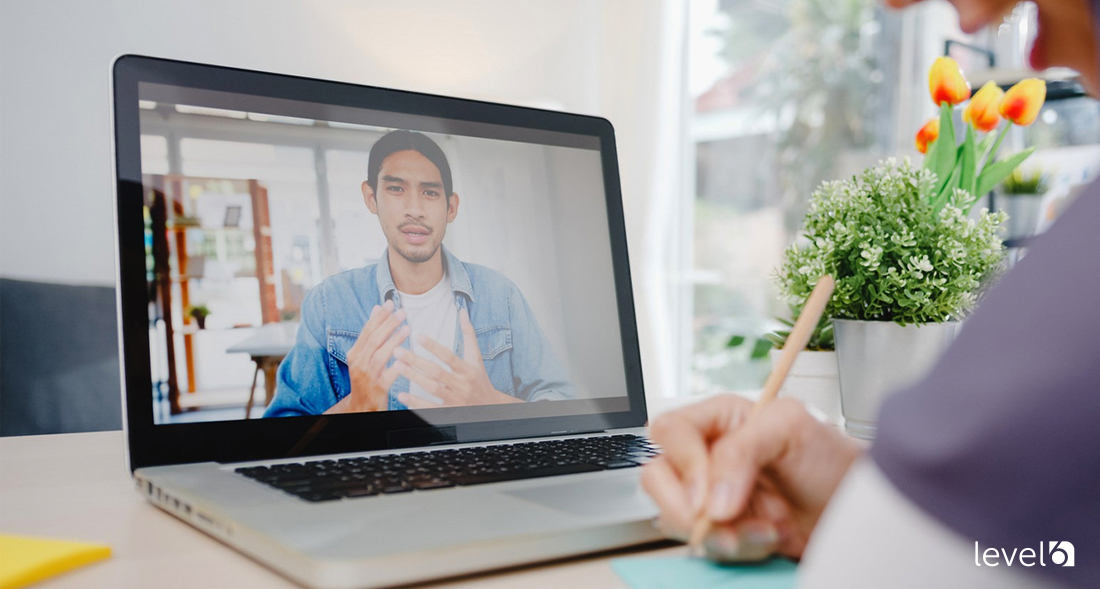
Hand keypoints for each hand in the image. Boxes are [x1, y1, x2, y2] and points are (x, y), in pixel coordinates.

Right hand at [325, 300, 408, 413]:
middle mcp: (358, 364)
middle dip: (388, 324)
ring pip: (380, 356)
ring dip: (394, 341)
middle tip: (402, 312)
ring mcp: (367, 377)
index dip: (379, 316)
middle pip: (374, 340)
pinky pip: (388, 377)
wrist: (360, 407)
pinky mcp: (378, 390)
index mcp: (354, 354)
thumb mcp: (363, 356)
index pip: (367, 331)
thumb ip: (370, 334)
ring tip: (407, 328)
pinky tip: (405, 359)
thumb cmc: (366, 377)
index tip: (390, 302)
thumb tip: (377, 308)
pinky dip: (396, 368)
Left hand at [394, 308, 521, 407]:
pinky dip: (416, 402)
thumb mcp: (476, 356)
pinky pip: (430, 408)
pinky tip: (401, 395)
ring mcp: (455, 400)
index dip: (434, 347)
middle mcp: (461, 385)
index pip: (449, 357)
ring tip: (397, 366)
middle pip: (436, 372)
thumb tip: (462, 310)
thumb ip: (468, 334)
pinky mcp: (449, 413)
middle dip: (416, 361)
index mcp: (468, 369)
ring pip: (431, 389)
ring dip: (413, 378)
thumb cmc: (480, 378)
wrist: (490, 407)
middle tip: (397, 350)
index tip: (418, 336)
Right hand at [641, 395, 861, 560]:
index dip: (683, 463)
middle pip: (658, 476)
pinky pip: (703, 545)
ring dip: (718, 533)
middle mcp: (707, 455)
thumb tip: (711, 497)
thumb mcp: (790, 428)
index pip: (670, 431)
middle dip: (685, 507)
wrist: (853, 510)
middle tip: (719, 521)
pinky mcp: (722, 529)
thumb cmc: (829, 458)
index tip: (707, 496)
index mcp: (717, 419)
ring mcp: (711, 495)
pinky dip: (734, 549)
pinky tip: (766, 539)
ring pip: (676, 517)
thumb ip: (742, 450)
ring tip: (763, 530)